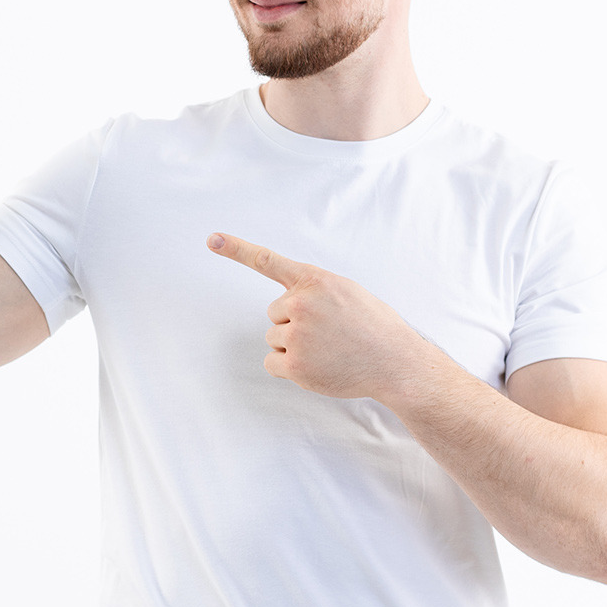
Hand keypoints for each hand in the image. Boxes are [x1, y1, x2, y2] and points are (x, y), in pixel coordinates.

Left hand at [206, 233, 437, 401]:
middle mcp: (301, 304)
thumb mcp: (345, 291)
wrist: (395, 362)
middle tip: (327, 333)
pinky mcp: (294, 364)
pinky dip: (287, 368)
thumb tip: (286, 305)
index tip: (211, 239)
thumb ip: (313, 290)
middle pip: (274, 313)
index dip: (236, 249)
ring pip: (273, 337)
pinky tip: (316, 367)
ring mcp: (296, 335)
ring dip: (293, 346)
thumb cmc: (373, 326)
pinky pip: (271, 363)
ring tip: (327, 350)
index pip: (267, 261)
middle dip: (293, 323)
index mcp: (314, 280)